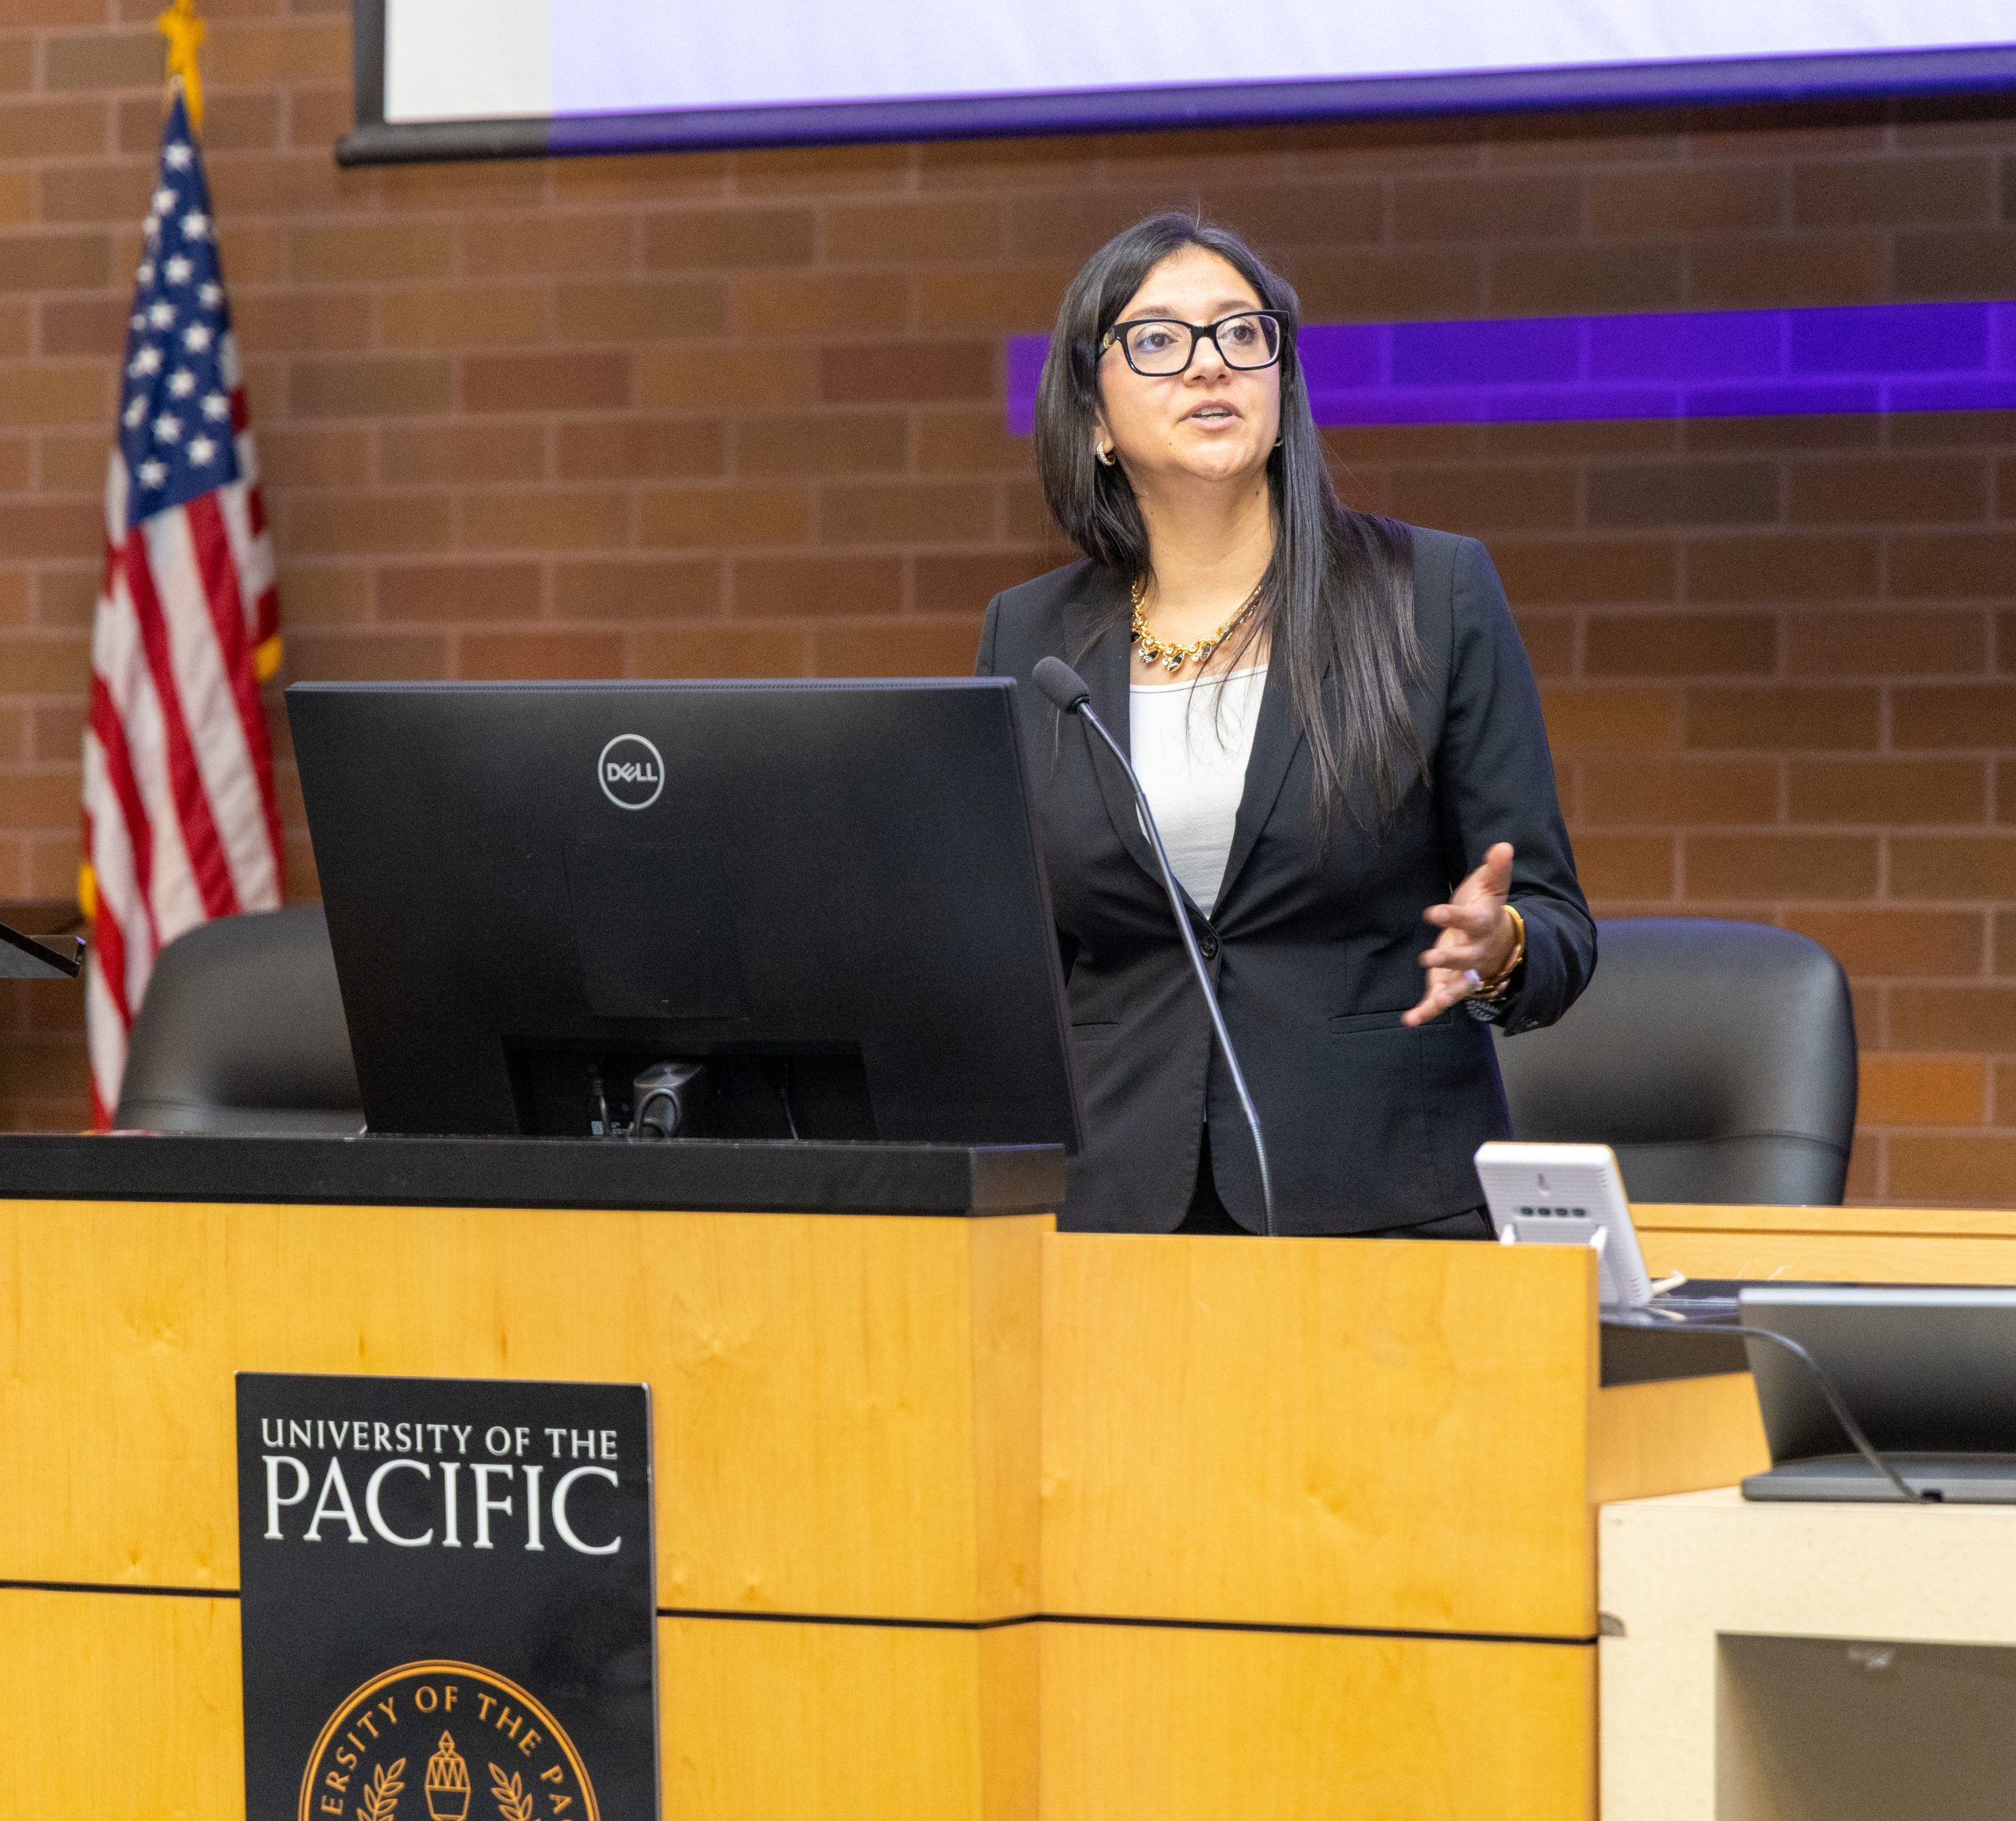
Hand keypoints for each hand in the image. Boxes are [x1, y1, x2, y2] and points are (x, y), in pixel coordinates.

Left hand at [1404, 842, 1516, 1026]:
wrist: (1500, 941)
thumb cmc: (1488, 909)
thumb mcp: (1493, 886)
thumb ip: (1496, 868)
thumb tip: (1503, 845)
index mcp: (1483, 925)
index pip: (1470, 921)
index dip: (1453, 917)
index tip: (1433, 912)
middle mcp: (1476, 952)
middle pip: (1465, 959)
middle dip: (1449, 958)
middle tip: (1429, 957)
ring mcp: (1465, 971)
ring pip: (1457, 986)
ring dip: (1444, 995)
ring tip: (1430, 1005)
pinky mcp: (1452, 983)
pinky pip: (1441, 999)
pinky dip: (1428, 1011)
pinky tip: (1410, 1020)